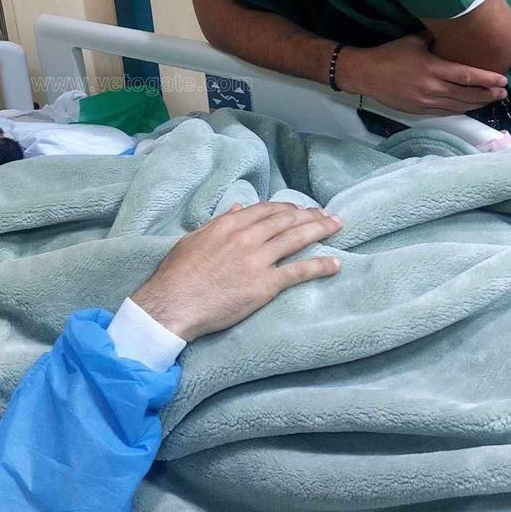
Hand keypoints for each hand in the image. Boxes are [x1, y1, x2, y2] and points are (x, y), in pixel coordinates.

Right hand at [131, 202, 341, 342]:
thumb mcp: (194, 239)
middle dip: (310, 215)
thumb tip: (238, 207)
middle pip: (286, 220)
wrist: (173, 304)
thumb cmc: (178, 274)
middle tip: (328, 215)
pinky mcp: (264, 285)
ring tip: (337, 227)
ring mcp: (257, 260)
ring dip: (320, 230)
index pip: (266, 210)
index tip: (300, 209)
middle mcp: (246, 237)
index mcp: (228, 224)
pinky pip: (298, 271)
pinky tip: (335, 263)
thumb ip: (219, 222)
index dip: (287, 208)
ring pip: (296, 239)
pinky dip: (319, 266)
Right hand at [337, 35, 508, 114]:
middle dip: (488, 94)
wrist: (365, 75)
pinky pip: (445, 112)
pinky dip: (460, 110)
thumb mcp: (414, 41)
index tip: (502, 79)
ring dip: (476, 104)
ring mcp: (425, 102)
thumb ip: (435, 40)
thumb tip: (450, 34)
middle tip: (503, 93)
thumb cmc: (389, 55)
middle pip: (467, 94)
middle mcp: (432, 88)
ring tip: (490, 101)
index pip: (467, 76)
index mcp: (432, 68)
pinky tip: (468, 107)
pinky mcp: (419, 111)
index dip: (487, 79)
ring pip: (458, 106)